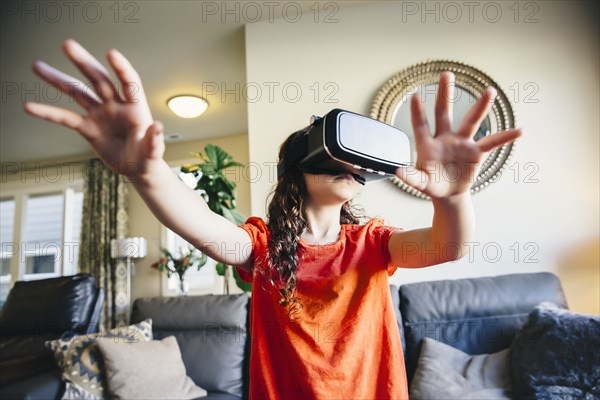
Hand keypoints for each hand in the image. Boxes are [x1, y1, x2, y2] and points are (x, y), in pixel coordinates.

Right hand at [23, 39, 163, 178]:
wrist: (136, 168)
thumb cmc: (148, 157)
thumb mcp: (153, 152)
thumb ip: (154, 140)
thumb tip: (158, 127)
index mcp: (136, 108)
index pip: (129, 83)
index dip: (121, 68)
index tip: (111, 53)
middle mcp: (116, 105)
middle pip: (98, 79)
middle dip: (84, 62)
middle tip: (68, 44)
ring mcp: (100, 114)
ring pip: (77, 92)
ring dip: (58, 79)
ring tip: (38, 66)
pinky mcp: (88, 127)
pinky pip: (66, 118)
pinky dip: (48, 113)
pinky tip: (30, 106)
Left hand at [395, 72, 521, 198]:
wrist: (448, 193)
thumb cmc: (431, 184)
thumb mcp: (420, 183)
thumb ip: (410, 177)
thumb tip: (398, 171)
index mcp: (427, 145)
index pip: (421, 125)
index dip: (418, 112)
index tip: (414, 95)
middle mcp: (445, 138)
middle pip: (444, 112)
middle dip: (445, 94)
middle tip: (447, 74)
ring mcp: (461, 143)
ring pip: (471, 121)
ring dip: (480, 106)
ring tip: (490, 90)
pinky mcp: (476, 152)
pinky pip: (492, 143)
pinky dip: (505, 137)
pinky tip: (519, 130)